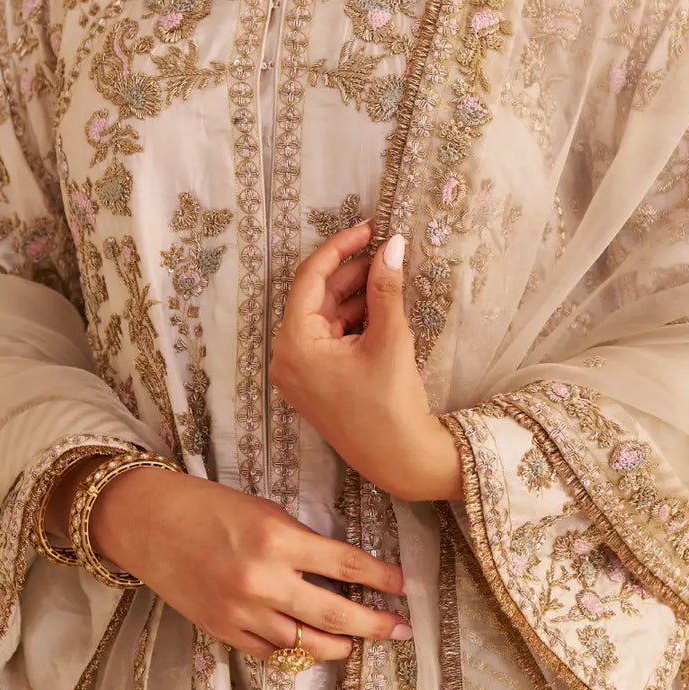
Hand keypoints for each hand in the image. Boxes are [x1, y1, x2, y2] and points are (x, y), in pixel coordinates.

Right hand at [64, 464, 412, 661]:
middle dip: (374, 625)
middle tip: (401, 631)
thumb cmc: (210, 507)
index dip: (380, 577)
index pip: (345, 564)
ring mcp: (242, 613)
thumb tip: (340, 570)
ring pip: (305, 644)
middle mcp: (263, 581)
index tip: (403, 586)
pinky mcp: (223, 632)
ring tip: (358, 644)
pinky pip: (271, 652)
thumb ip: (301, 543)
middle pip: (334, 614)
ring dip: (339, 646)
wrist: (151, 524)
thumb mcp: (265, 512)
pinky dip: (295, 651)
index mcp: (278, 540)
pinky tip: (311, 647)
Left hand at [270, 220, 463, 502]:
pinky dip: (353, 320)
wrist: (401, 461)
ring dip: (355, 295)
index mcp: (295, 343)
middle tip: (387, 250)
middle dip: (351, 272)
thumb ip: (386, 287)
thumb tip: (392, 244)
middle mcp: (287, 356)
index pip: (310, 278)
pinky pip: (329, 338)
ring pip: (325, 317)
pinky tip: (382, 306)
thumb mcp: (389, 338)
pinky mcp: (315, 382)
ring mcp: (299, 372)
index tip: (369, 228)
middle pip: (316, 297)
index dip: (340, 247)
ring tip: (390, 275)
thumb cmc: (391, 403)